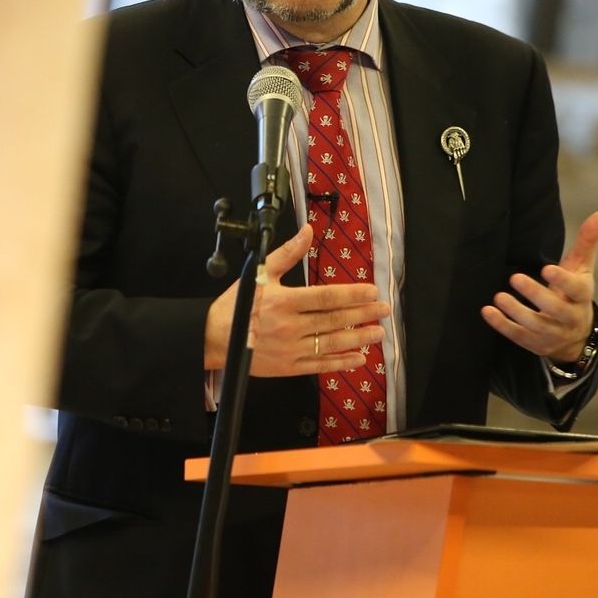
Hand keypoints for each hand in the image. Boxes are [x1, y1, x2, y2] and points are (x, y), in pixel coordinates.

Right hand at [204, 223, 390, 376]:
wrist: (213, 338)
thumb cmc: (237, 305)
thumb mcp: (260, 273)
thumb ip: (287, 253)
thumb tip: (307, 230)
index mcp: (284, 301)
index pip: (326, 297)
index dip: (351, 294)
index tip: (372, 292)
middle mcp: (290, 326)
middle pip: (334, 320)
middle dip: (362, 314)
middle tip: (384, 310)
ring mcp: (290, 349)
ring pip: (331, 343)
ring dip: (358, 338)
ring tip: (378, 333)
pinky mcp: (288, 367)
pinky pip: (320, 365)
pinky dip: (340, 362)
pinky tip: (359, 358)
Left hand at [482, 210, 597, 362]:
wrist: (575, 335)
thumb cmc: (575, 291)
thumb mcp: (582, 267)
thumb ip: (588, 240)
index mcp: (581, 296)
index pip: (576, 289)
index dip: (563, 281)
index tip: (547, 268)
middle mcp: (569, 317)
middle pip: (554, 309)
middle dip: (535, 294)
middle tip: (515, 277)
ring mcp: (552, 333)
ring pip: (535, 326)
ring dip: (516, 311)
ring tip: (499, 296)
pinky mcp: (535, 343)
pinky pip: (518, 337)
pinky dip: (502, 326)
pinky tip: (487, 311)